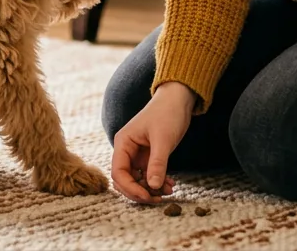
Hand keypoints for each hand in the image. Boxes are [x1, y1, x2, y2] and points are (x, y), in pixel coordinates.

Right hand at [110, 81, 194, 203]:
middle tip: (158, 198)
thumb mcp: (163, 140)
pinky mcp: (148, 156)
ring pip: (137, 180)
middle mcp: (127, 150)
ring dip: (150, 189)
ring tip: (169, 191)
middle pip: (125, 179)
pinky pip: (148, 175)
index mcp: (123, 143)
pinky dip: (157, 182)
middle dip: (140, 191)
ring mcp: (137, 154)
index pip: (118, 172)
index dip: (130, 188)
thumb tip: (152, 187)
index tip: (147, 196)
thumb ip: (157, 164)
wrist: (178, 99)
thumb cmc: (167, 113)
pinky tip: (171, 184)